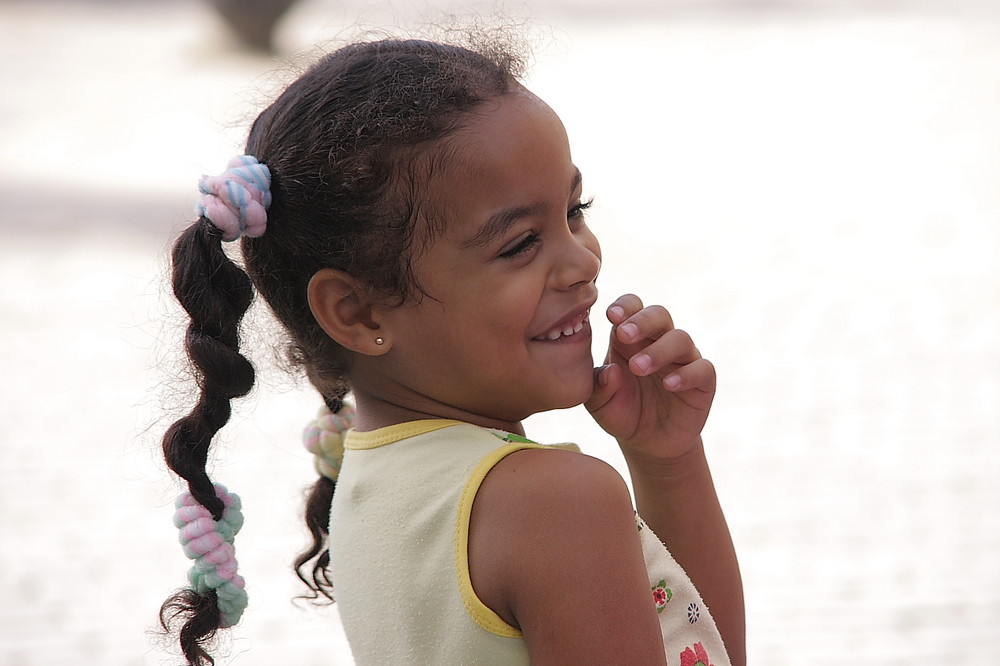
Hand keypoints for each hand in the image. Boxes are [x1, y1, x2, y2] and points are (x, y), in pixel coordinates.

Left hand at [585, 294, 714, 459]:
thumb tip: (611, 371)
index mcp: (630, 339)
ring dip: (659, 350)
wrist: (648, 443)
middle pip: (659, 314)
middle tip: (623, 335)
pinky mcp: (703, 381)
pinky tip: (669, 384)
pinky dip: (686, 374)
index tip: (611, 315)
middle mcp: (658, 342)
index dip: (625, 306)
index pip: (632, 308)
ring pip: (680, 338)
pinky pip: (702, 368)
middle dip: (642, 320)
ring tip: (638, 368)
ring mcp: (683, 359)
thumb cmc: (620, 412)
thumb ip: (598, 386)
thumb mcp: (599, 403)